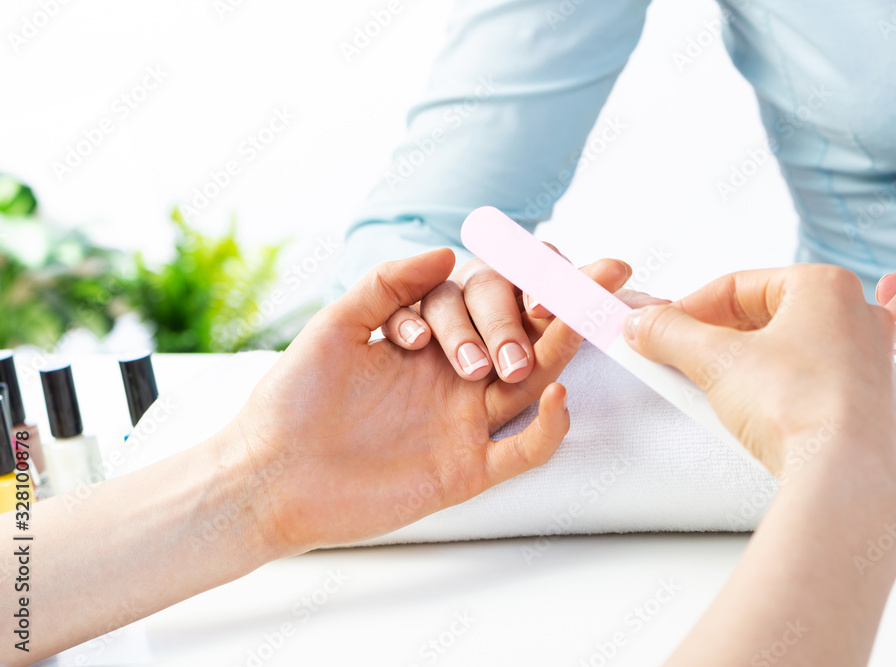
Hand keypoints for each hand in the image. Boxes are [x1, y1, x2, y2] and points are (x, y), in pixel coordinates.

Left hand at [228, 248, 629, 553]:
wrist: (270, 477)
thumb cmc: (292, 402)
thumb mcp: (334, 327)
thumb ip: (387, 285)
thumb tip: (447, 251)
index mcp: (429, 345)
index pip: (489, 306)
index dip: (522, 280)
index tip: (546, 253)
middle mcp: (453, 383)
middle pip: (524, 340)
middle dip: (564, 308)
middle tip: (598, 277)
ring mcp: (463, 426)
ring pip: (531, 386)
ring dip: (559, 354)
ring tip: (587, 318)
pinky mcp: (465, 470)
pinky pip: (522, 451)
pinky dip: (548, 428)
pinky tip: (557, 396)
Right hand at [623, 265, 895, 476]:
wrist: (843, 473)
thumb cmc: (800, 405)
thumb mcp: (714, 360)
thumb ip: (669, 334)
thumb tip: (645, 324)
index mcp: (825, 286)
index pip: (738, 286)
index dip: (688, 309)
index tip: (662, 329)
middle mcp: (854, 317)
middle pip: (760, 318)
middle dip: (711, 341)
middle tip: (677, 358)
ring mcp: (865, 363)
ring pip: (782, 353)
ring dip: (736, 368)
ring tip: (702, 389)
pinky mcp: (862, 405)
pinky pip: (803, 386)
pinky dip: (767, 394)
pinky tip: (739, 415)